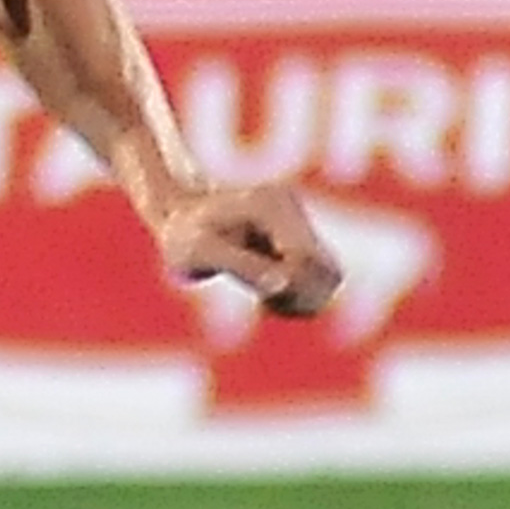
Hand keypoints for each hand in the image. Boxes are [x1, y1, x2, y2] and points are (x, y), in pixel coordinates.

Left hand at [156, 184, 343, 318]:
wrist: (179, 215)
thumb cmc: (182, 236)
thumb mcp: (200, 253)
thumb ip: (243, 267)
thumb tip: (283, 286)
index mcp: (271, 207)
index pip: (307, 259)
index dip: (291, 289)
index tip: (263, 299)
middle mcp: (292, 209)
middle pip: (328, 271)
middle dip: (300, 297)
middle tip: (264, 301)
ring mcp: (299, 222)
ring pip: (330, 276)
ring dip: (304, 299)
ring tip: (266, 299)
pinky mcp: (299, 236)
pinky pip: (320, 276)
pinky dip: (301, 295)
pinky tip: (270, 294)